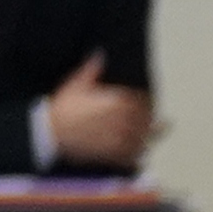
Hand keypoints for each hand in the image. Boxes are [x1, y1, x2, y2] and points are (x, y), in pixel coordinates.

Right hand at [42, 53, 158, 169]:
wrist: (50, 132)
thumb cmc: (63, 108)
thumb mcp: (76, 83)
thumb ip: (92, 69)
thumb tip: (101, 54)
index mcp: (117, 102)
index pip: (142, 101)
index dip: (148, 100)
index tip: (150, 99)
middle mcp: (123, 121)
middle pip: (146, 120)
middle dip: (152, 116)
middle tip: (158, 113)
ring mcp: (119, 140)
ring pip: (144, 138)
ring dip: (152, 134)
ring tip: (162, 129)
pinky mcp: (113, 155)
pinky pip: (133, 157)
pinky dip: (140, 154)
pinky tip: (144, 151)